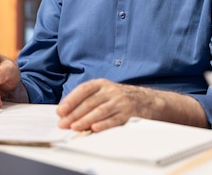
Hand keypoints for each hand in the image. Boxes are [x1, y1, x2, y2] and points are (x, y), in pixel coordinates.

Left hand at [56, 79, 207, 131]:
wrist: (151, 101)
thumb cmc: (123, 98)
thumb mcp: (106, 92)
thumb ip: (89, 99)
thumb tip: (68, 111)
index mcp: (103, 84)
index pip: (83, 90)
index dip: (71, 100)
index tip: (60, 110)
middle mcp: (111, 90)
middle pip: (89, 102)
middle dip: (74, 114)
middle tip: (63, 123)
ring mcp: (121, 101)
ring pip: (100, 111)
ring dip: (85, 119)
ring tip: (75, 127)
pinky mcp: (130, 113)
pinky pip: (115, 119)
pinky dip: (104, 124)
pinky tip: (94, 128)